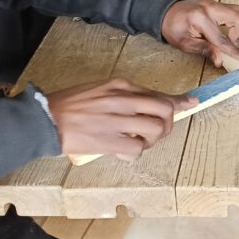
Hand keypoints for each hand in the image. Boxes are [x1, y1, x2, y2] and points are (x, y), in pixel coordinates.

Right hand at [47, 79, 195, 160]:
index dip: (178, 102)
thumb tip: (155, 102)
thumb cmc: (73, 104)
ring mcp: (116, 121)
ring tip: (138, 142)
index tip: (191, 103)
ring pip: (154, 131)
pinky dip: (134, 152)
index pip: (159, 94)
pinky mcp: (108, 141)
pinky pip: (136, 149)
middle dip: (167, 125)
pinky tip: (123, 149)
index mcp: (121, 86)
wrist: (47, 118)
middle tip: (157, 132)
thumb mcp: (102, 89)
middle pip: (164, 112)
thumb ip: (129, 95)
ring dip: (152, 140)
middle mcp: (122, 100)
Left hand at [161, 0, 238, 65]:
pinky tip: (228, 32)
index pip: (223, 38)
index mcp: (200, 17)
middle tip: (230, 46)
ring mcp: (216, 3)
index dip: (235, 51)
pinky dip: (237, 23)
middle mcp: (211, 7)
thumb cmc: (173, 27)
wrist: (166, 11)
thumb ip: (205, 50)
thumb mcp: (185, 43)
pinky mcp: (219, 4)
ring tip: (229, 39)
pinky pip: (237, 11)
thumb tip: (220, 60)